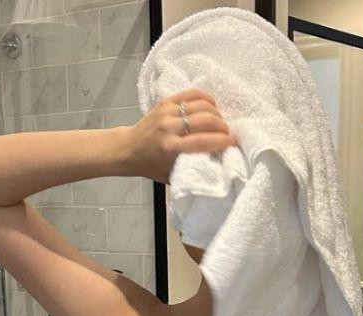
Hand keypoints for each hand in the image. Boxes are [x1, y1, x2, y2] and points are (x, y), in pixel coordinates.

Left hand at [123, 88, 237, 182]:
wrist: (129, 148)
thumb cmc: (152, 165)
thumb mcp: (172, 174)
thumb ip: (192, 168)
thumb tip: (216, 160)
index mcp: (170, 148)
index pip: (203, 141)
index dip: (222, 140)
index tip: (233, 142)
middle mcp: (169, 128)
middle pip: (206, 120)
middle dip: (222, 126)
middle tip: (227, 133)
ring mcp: (167, 112)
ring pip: (202, 105)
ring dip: (216, 112)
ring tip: (219, 122)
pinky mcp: (166, 101)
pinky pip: (192, 94)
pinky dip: (206, 98)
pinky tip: (212, 105)